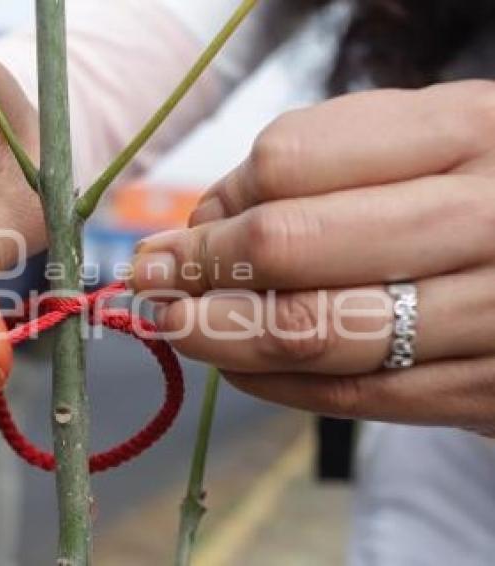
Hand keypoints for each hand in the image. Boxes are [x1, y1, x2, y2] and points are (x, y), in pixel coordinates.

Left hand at [131, 80, 494, 432]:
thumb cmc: (469, 199)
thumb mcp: (415, 149)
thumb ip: (314, 166)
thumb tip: (204, 223)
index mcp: (467, 128)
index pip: (291, 162)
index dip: (218, 205)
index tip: (180, 234)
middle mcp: (490, 214)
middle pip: (292, 243)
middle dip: (200, 268)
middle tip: (151, 282)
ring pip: (315, 329)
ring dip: (220, 333)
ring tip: (174, 325)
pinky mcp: (487, 388)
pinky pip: (355, 394)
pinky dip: (275, 382)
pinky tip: (238, 366)